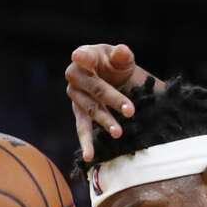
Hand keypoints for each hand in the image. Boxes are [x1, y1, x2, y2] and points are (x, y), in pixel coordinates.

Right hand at [64, 43, 149, 160]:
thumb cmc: (115, 66)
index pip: (84, 55)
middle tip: (131, 111)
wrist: (113, 79)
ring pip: (90, 109)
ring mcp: (76, 96)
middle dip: (113, 99)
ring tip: (118, 132)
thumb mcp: (122, 59)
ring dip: (104, 121)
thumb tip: (122, 50)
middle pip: (94, 88)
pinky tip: (89, 156)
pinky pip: (82, 128)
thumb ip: (122, 55)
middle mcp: (76, 76)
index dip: (83, 57)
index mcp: (86, 56)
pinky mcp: (79, 112)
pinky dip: (86, 143)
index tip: (79, 56)